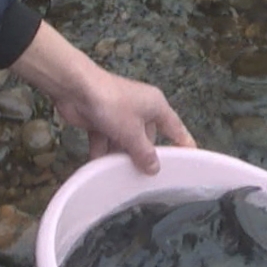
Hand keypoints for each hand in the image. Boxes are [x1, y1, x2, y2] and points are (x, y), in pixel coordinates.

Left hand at [56, 69, 194, 173]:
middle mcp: (140, 108)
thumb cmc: (112, 103)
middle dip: (143, 156)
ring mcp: (119, 113)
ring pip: (125, 141)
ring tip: (120, 179)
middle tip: (144, 179)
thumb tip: (154, 168)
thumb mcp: (133, 133)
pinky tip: (98, 170)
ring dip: (119, 157)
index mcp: (155, 106)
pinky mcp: (100, 118)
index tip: (190, 160)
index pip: (175, 128)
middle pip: (147, 138)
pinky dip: (102, 153)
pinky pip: (106, 140)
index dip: (183, 144)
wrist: (76, 88)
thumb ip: (144, 153)